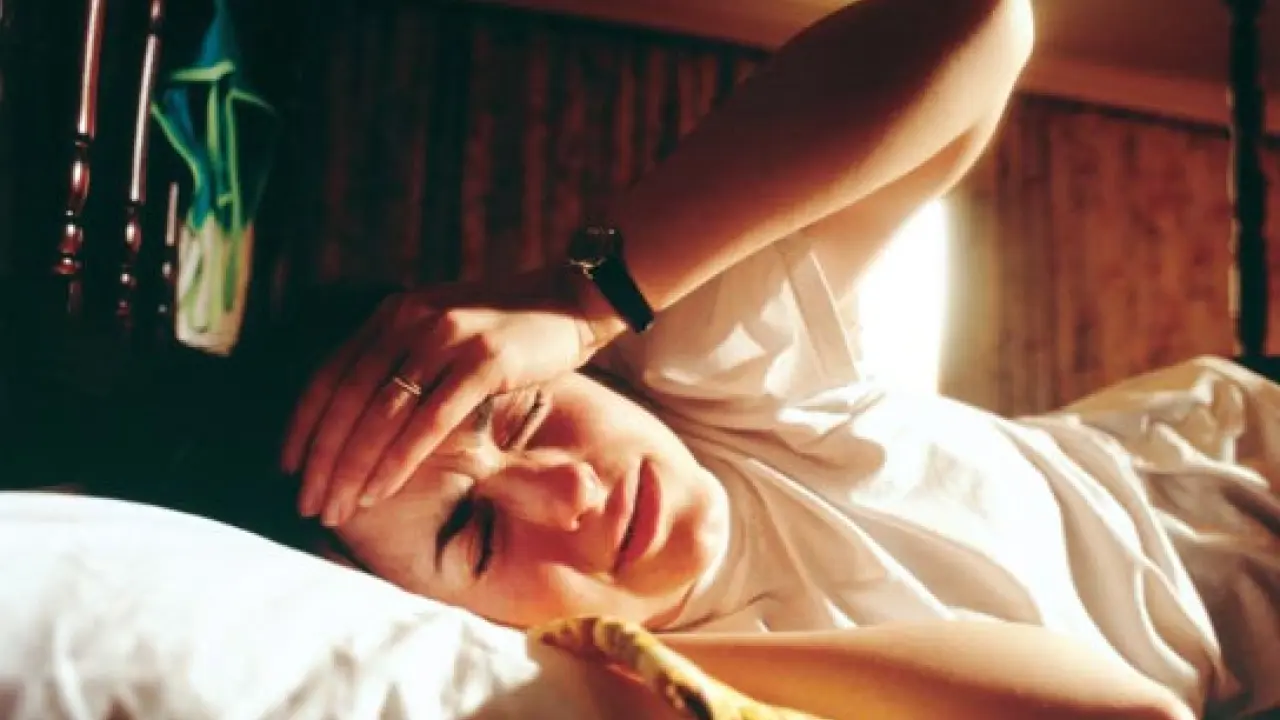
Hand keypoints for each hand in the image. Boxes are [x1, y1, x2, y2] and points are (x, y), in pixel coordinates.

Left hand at [281, 267, 621, 526]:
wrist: (572, 298)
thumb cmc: (508, 327)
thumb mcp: (443, 329)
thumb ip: (404, 356)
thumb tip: (362, 411)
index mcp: (394, 313)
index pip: (330, 373)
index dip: (304, 424)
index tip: (288, 467)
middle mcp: (411, 320)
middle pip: (348, 399)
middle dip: (323, 459)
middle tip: (307, 504)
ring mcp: (447, 338)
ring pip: (382, 414)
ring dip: (353, 468)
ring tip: (337, 508)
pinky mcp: (484, 362)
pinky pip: (428, 421)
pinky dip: (398, 461)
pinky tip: (379, 492)